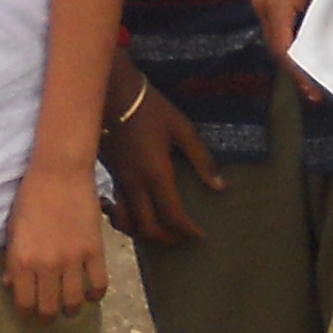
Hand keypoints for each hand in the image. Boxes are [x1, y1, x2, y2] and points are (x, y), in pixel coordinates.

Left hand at [1, 160, 110, 319]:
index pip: (24, 302)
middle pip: (49, 308)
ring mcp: (72, 260)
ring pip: (74, 303)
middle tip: (49, 313)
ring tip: (69, 307)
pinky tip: (90, 292)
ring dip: (71, 309)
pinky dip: (95, 294)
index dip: (26, 313)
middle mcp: (46, 265)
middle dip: (47, 315)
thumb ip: (12, 260)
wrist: (59, 172)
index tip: (28, 313)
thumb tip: (9, 284)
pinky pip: (99, 285)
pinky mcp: (95, 251)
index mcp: (21, 259)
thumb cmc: (30, 197)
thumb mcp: (13, 228)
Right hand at [99, 78, 224, 244]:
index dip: (188, 231)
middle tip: (184, 239)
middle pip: (148, 227)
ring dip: (144, 233)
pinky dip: (126, 219)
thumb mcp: (182, 128)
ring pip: (127, 222)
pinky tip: (135, 217)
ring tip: (161, 232)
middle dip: (168, 239)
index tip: (202, 235)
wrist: (112, 93)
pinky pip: (117, 208)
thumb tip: (221, 186)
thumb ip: (202, 159)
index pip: (172, 216)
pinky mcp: (111, 175)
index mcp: (156, 174)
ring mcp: (120, 181)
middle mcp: (135, 184)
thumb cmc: (151, 109)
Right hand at [253, 0, 332, 94]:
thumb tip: (328, 57)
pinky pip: (282, 28)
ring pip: (279, 39)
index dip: (298, 73)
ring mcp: (266, 0)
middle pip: (278, 46)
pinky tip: (308, 56)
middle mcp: (264, 3)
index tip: (315, 93)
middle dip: (296, 71)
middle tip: (317, 94)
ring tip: (314, 81)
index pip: (283, 47)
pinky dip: (294, 44)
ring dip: (295, 59)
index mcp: (275, 3)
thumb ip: (323, 24)